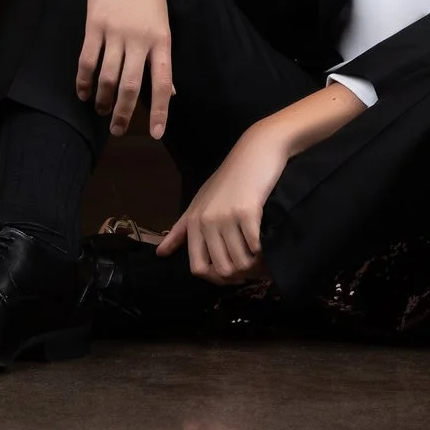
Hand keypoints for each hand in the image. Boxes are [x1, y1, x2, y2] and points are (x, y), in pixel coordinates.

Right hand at [74, 0, 174, 136]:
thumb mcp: (163, 21)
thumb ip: (162, 56)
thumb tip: (170, 90)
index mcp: (163, 40)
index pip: (163, 83)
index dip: (159, 110)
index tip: (155, 134)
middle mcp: (141, 39)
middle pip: (131, 86)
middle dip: (123, 113)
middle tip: (117, 131)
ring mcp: (116, 32)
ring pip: (107, 77)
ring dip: (101, 99)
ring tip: (98, 111)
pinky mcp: (95, 24)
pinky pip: (87, 60)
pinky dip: (83, 80)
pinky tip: (81, 92)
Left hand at [158, 126, 285, 283]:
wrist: (256, 150)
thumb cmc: (230, 177)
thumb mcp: (200, 202)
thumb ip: (181, 229)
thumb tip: (160, 253)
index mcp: (194, 222)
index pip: (198, 267)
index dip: (216, 278)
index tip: (231, 276)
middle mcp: (206, 222)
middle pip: (221, 268)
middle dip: (238, 276)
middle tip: (252, 271)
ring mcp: (226, 217)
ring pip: (240, 261)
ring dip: (254, 267)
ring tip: (263, 262)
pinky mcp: (248, 212)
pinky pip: (255, 247)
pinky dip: (264, 254)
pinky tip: (269, 248)